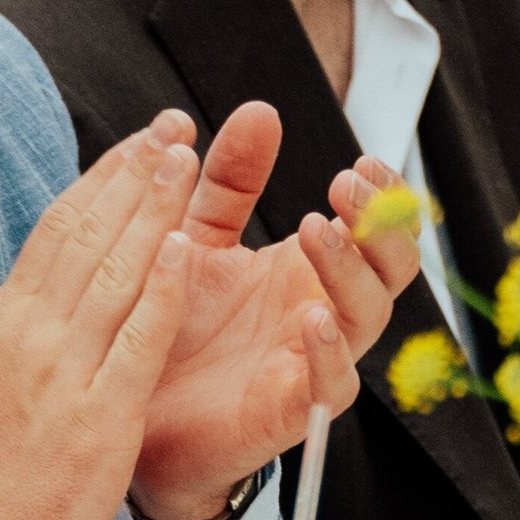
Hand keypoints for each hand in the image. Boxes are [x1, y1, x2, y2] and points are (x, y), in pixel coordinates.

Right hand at [0, 119, 199, 519]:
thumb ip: (20, 331)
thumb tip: (39, 286)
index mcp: (7, 322)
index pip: (57, 231)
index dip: (102, 180)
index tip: (137, 142)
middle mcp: (30, 333)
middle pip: (86, 235)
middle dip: (133, 174)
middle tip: (172, 126)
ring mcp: (64, 370)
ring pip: (113, 271)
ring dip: (152, 209)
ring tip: (186, 158)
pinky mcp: (99, 412)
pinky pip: (137, 339)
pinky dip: (161, 290)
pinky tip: (187, 248)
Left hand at [128, 106, 419, 519]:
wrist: (127, 411)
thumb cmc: (169, 324)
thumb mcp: (194, 238)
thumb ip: (228, 182)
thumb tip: (259, 109)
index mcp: (306, 270)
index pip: (373, 227)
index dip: (382, 195)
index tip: (361, 162)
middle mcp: (322, 312)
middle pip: (391, 267)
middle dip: (380, 223)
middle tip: (345, 186)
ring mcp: (312, 362)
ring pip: (368, 318)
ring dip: (350, 270)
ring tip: (317, 230)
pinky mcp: (291, 410)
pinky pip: (332, 385)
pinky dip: (328, 351)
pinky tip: (311, 316)